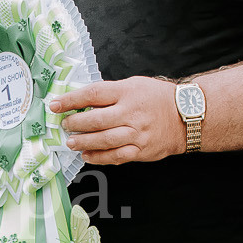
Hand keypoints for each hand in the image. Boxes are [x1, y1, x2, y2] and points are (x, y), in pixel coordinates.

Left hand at [51, 76, 183, 164]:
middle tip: (65, 125)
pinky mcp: (140, 150)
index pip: (92, 94)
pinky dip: (98, 157)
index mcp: (127, 92)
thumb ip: (110, 94)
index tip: (55, 105)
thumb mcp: (134, 85)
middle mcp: (131, 113)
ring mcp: (136, 134)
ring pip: (103, 140)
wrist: (186, 116)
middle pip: (95, 120)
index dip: (70, 100)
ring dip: (83, 142)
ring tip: (71, 142)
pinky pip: (115, 157)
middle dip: (75, 123)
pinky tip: (87, 155)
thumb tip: (81, 101)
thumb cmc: (156, 98)